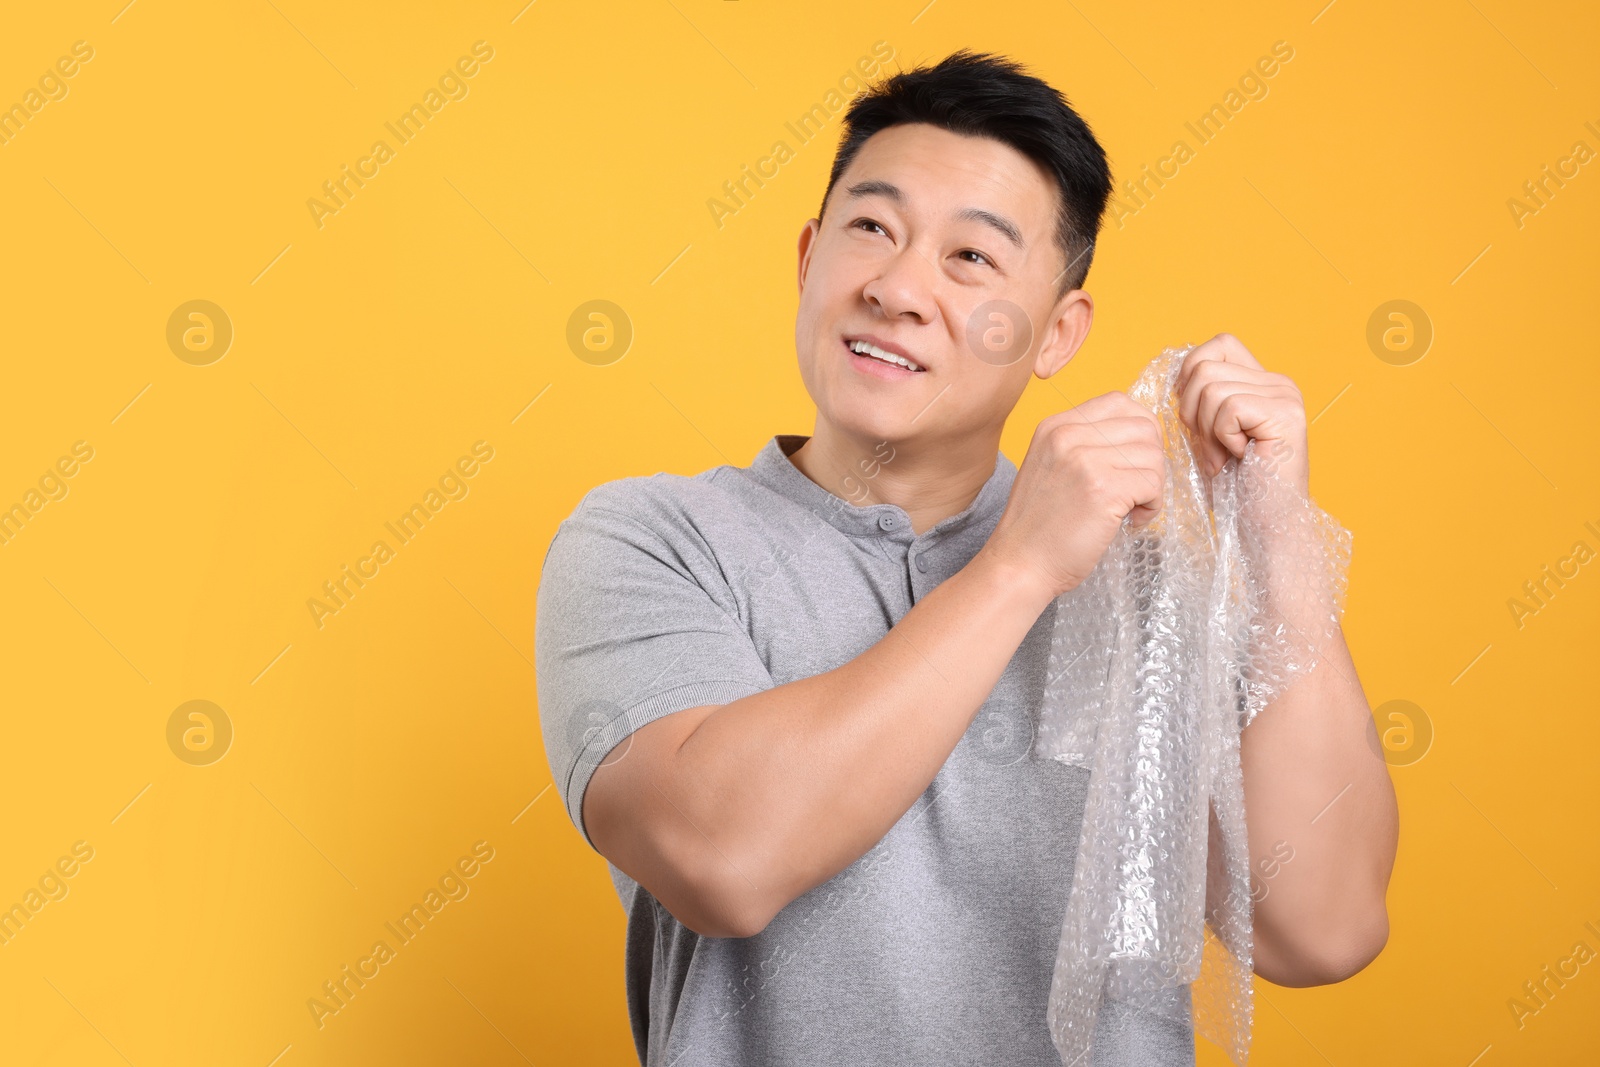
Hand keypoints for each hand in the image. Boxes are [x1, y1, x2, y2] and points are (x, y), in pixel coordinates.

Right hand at [981, 391, 1165, 598]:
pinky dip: (1152, 506)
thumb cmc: (1041, 525)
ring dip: (1152, 486)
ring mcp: (1084, 459)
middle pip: (1144, 427)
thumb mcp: (1051, 465)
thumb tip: (1143, 437)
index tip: (1132, 462)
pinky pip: (1154, 484)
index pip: (1119, 402)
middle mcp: (1068, 434)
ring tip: (1130, 508)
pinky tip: (1130, 520)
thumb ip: (1086, 443)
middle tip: (1135, 490)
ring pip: (1153, 456)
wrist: (1020, 564)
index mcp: (1055, 425)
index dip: (1139, 432)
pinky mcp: (1103, 488)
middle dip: (1150, 461)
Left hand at [1174, 334, 1309, 496]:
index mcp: (1262, 383)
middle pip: (1205, 367)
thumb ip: (1200, 400)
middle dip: (1192, 412)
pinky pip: (1229, 408)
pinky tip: (1238, 459)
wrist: (1263, 527)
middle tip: (1211, 446)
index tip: (1191, 415)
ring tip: (1224, 456)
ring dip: (1205, 429)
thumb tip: (1175, 375)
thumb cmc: (1233, 488)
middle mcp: (1279, 383)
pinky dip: (1222, 438)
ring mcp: (1286, 397)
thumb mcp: (1208, 433)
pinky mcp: (1286, 415)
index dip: (1190, 373)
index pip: (1219, 345)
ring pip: (1210, 387)